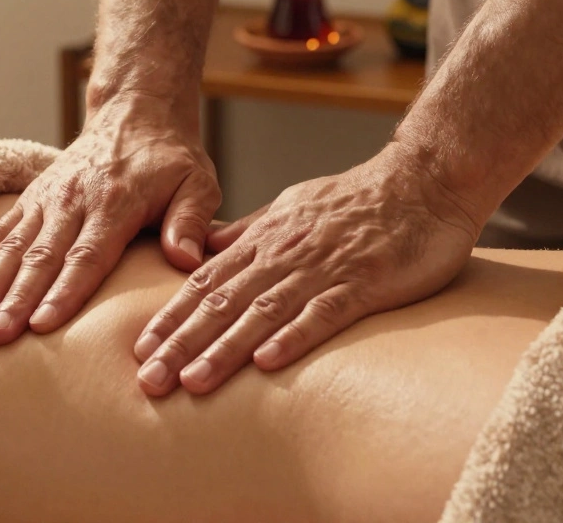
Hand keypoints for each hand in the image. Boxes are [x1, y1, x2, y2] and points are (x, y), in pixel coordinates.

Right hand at [0, 99, 219, 344]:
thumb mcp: (197, 183)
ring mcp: (49, 197)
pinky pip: (3, 226)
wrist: (135, 113)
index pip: (87, 256)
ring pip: (15, 244)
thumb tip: (186, 262)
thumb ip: (191, 221)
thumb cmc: (170, 159)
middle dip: (16, 299)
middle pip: (42, 258)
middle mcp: (74, 200)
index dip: (64, 292)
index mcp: (115, 203)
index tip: (43, 324)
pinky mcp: (34, 195)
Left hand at [132, 143, 481, 395]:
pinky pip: (324, 312)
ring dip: (225, 349)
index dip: (171, 317)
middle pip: (222, 302)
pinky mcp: (364, 282)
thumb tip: (205, 251)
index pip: (205, 282)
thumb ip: (249, 233)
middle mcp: (284, 254)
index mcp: (265, 240)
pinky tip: (267, 363)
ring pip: (262, 311)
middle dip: (182, 343)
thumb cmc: (358, 200)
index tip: (140, 350)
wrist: (423, 179)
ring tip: (192, 382)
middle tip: (149, 380)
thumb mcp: (290, 208)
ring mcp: (323, 268)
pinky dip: (293, 337)